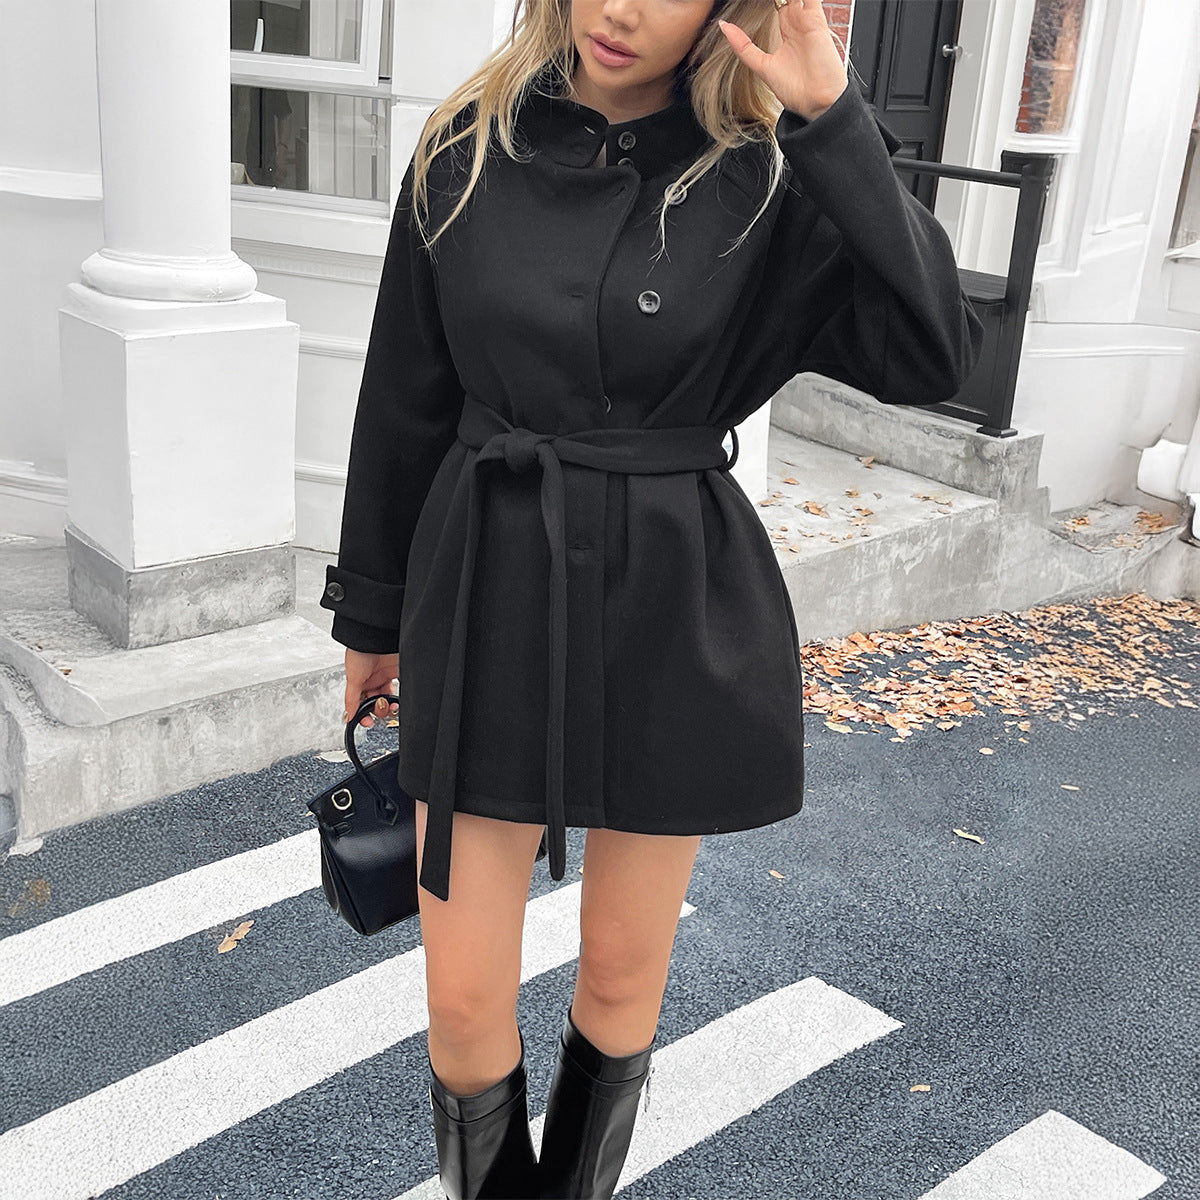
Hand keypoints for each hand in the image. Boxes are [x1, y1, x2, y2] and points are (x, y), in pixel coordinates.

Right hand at [344, 648, 399, 729]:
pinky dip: (399, 698)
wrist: (376, 637)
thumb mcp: (352, 677)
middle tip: (380, 706)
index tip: (367, 721)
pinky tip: (399, 700)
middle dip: (378, 709)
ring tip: (392, 705)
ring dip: (390, 706)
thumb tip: (348, 716)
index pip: (361, 703)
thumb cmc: (360, 651)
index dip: (364, 714)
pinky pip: (400, 690)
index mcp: (359, 681)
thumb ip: (351, 698)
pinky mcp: (398, 672)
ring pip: (389, 699)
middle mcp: (373, 680)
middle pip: (376, 703)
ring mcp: (386, 676)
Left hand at [718, 0, 848, 121]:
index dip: (768, 1)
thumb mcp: (761, 66)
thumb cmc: (794, 90)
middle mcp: (799, 24)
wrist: (815, 102)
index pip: (778, 4)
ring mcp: (808, 21)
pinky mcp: (816, 20)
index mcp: (788, 33)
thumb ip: (743, 47)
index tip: (750, 1)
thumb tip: (723, 26)